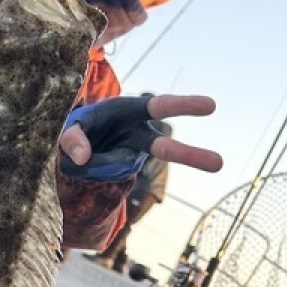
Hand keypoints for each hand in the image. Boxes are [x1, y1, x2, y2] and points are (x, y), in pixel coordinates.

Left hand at [58, 93, 222, 181]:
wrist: (70, 144)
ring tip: (213, 172)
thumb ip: (71, 138)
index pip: (159, 106)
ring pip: (156, 165)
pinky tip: (100, 174)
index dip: (184, 106)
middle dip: (190, 155)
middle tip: (219, 164)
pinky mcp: (127, 170)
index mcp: (129, 112)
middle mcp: (138, 134)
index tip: (211, 107)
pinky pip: (124, 176)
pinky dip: (112, 180)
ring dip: (179, 170)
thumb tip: (83, 158)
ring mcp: (135, 154)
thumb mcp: (67, 127)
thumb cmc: (75, 127)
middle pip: (166, 145)